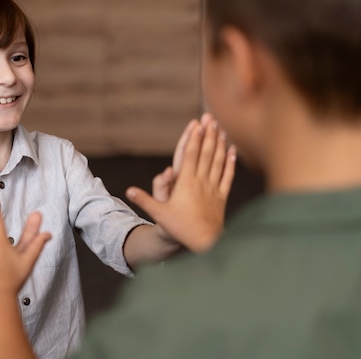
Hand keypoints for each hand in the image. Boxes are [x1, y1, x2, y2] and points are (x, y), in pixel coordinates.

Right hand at [126, 114, 235, 252]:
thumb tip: (128, 191)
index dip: (193, 138)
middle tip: (210, 118)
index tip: (197, 123)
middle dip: (208, 134)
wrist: (205, 243)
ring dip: (219, 144)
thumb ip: (145, 200)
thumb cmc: (181, 229)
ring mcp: (214, 188)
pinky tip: (233, 151)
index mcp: (186, 183)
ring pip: (218, 161)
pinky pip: (227, 176)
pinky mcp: (222, 196)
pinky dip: (230, 162)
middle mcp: (202, 182)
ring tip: (221, 129)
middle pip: (206, 153)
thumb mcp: (159, 214)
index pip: (190, 155)